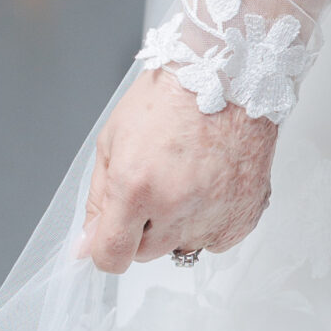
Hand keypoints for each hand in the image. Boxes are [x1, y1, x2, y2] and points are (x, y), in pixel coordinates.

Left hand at [78, 69, 277, 272]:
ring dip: (179, 222)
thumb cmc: (172, 95)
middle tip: (158, 179)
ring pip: (182, 246)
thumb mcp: (114, 138)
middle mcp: (176, 207)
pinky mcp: (243, 217)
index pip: (112, 256)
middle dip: (144, 224)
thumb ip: (99, 198)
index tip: (113, 233)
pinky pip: (216, 239)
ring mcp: (214, 215)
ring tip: (189, 175)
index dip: (107, 247)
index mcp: (137, 186)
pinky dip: (211, 219)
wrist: (229, 73)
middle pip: (146, 252)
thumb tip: (87, 247)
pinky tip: (212, 181)